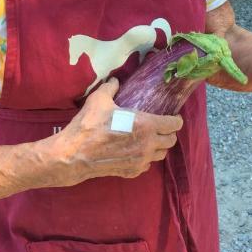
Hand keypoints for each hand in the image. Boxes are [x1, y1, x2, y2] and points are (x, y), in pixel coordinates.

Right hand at [51, 77, 183, 184]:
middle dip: (169, 133)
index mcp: (146, 125)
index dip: (176, 119)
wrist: (75, 154)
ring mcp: (141, 160)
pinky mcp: (133, 172)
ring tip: (151, 139)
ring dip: (159, 146)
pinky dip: (146, 158)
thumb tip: (115, 80)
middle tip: (162, 127)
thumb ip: (111, 87)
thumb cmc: (89, 125)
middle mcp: (148, 144)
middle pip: (171, 141)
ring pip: (162, 154)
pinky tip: (137, 151)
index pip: (174, 124)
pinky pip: (148, 165)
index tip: (173, 116)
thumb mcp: (100, 99)